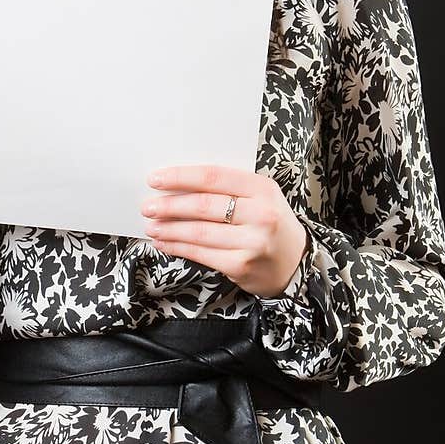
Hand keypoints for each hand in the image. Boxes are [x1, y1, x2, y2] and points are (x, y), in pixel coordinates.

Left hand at [140, 164, 309, 298]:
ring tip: (152, 225)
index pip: (213, 177)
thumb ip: (228, 188)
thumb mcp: (261, 197)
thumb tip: (178, 185)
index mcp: (262, 189)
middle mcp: (260, 215)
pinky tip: (164, 243)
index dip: (180, 177)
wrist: (296, 263)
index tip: (156, 179)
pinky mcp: (241, 266)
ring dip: (169, 229)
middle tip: (148, 206)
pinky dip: (178, 247)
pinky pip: (201, 254)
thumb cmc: (271, 224)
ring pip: (199, 232)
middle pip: (203, 206)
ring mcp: (251, 243)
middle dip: (169, 206)